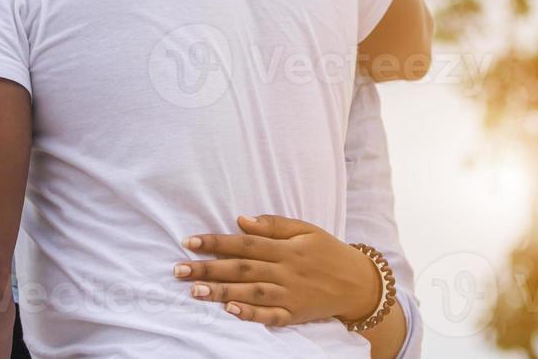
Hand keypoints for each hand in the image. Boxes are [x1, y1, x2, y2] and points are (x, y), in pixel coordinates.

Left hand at [174, 214, 381, 327]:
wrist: (358, 283)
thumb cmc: (327, 251)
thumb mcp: (306, 229)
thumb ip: (274, 225)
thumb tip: (242, 220)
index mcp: (286, 248)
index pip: (245, 243)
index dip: (216, 242)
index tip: (189, 241)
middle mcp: (285, 271)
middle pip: (242, 268)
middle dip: (208, 269)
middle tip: (179, 270)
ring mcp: (290, 295)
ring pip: (251, 293)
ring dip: (222, 292)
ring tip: (194, 291)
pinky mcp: (294, 315)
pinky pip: (270, 317)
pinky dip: (251, 315)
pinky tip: (230, 312)